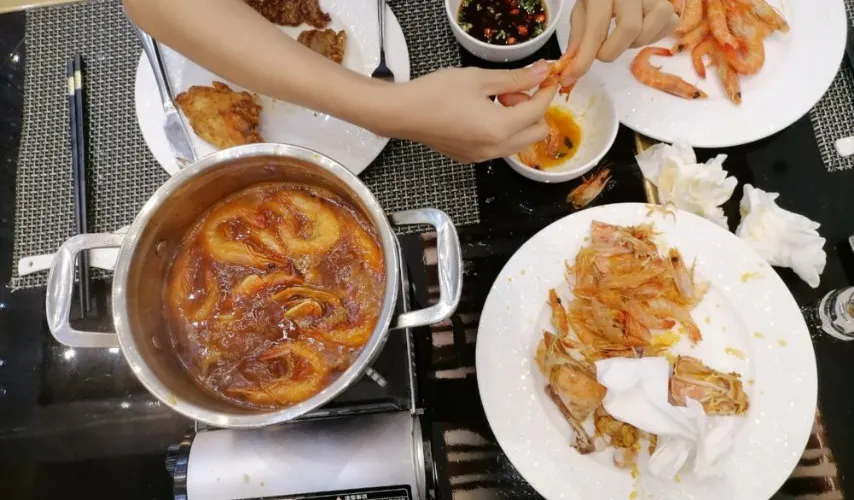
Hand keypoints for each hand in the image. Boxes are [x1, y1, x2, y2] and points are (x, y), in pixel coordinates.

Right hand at [388, 62, 557, 163]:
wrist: (404, 113)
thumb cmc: (438, 92)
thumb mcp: (480, 79)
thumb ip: (515, 78)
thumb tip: (542, 73)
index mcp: (500, 129)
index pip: (538, 111)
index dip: (546, 91)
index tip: (545, 76)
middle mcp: (495, 149)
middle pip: (536, 133)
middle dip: (533, 110)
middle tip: (511, 91)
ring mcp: (483, 157)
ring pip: (519, 141)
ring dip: (517, 120)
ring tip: (494, 100)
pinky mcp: (471, 158)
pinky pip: (500, 146)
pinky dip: (502, 130)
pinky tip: (481, 113)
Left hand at [560, 0, 678, 85]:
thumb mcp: (583, 10)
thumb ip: (578, 38)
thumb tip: (570, 69)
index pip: (596, 27)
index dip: (585, 57)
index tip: (573, 76)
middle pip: (630, 28)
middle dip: (612, 50)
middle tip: (602, 52)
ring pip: (653, 26)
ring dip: (635, 43)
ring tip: (623, 39)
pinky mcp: (668, 0)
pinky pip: (670, 24)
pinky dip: (654, 36)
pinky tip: (641, 32)